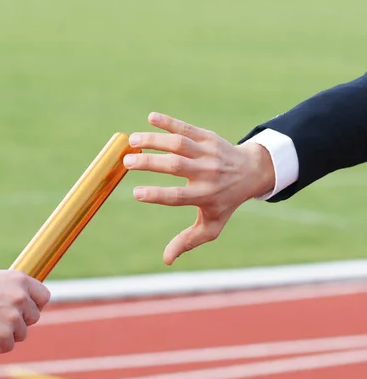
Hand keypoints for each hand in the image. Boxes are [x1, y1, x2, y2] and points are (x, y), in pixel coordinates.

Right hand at [0, 270, 50, 353]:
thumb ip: (14, 290)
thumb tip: (27, 301)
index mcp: (20, 280)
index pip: (44, 296)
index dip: (35, 306)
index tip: (25, 311)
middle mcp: (21, 297)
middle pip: (33, 318)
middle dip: (19, 322)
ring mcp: (14, 317)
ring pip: (21, 334)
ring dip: (5, 335)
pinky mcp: (4, 335)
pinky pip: (7, 347)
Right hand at [123, 112, 275, 264]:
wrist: (252, 172)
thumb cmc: (225, 202)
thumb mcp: (211, 226)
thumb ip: (188, 241)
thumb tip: (166, 260)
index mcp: (204, 196)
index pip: (178, 196)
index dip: (156, 195)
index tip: (135, 193)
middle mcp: (207, 173)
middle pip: (175, 166)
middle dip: (150, 163)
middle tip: (126, 161)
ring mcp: (208, 153)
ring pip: (179, 144)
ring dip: (155, 140)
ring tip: (132, 140)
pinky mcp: (209, 137)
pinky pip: (187, 128)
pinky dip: (169, 122)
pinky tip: (151, 118)